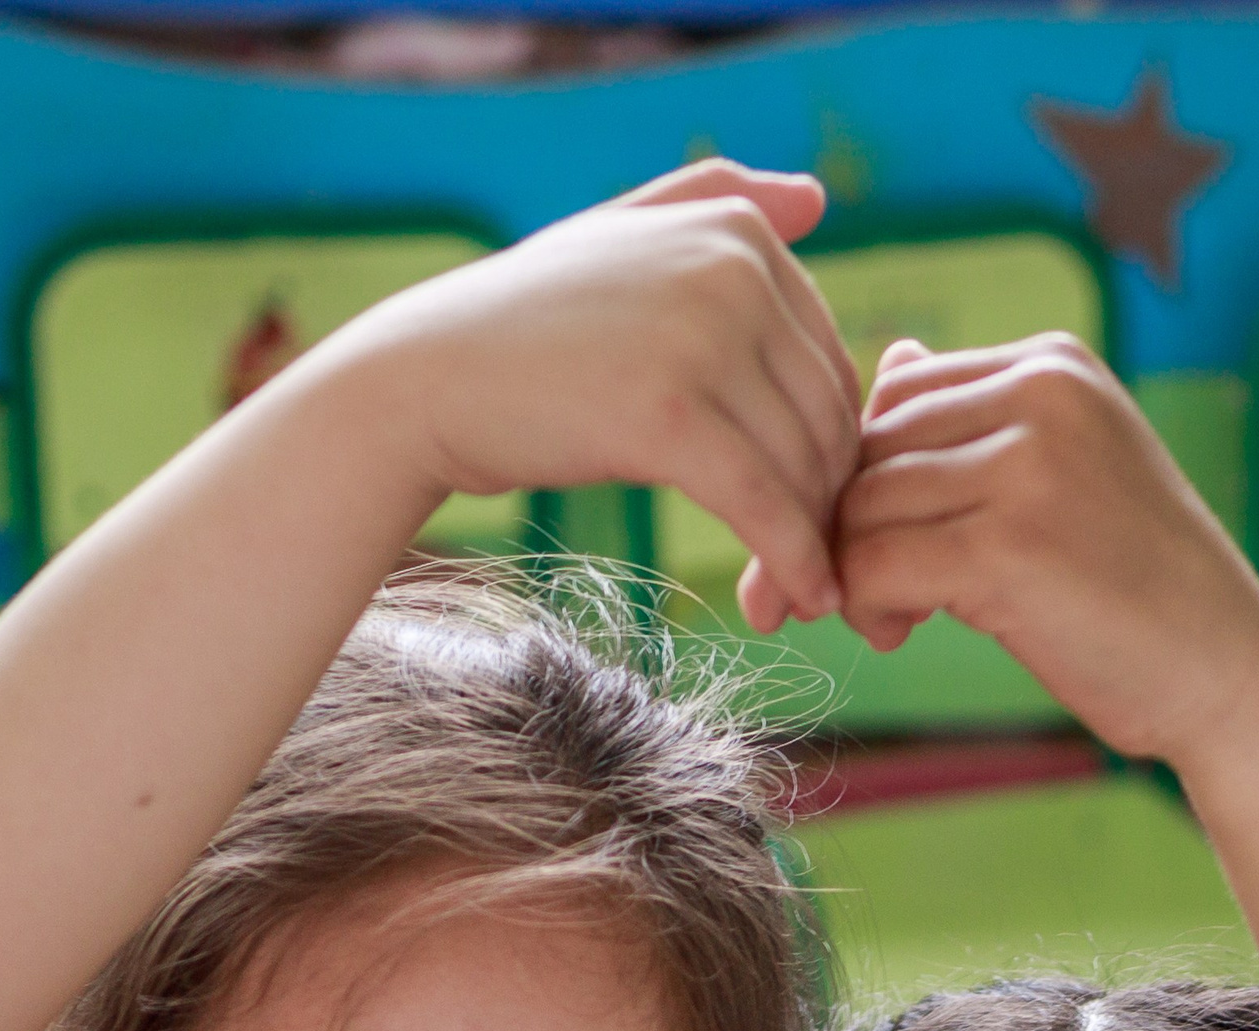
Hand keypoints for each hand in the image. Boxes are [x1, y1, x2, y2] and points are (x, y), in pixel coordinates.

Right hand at [352, 164, 861, 629]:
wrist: (426, 380)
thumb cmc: (523, 325)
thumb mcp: (620, 237)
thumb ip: (715, 206)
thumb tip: (817, 198)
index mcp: (738, 232)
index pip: (832, 365)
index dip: (829, 453)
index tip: (806, 515)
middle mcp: (732, 268)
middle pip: (827, 420)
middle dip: (823, 509)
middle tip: (803, 577)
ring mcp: (701, 337)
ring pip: (802, 468)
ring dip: (808, 550)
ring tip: (789, 601)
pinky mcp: (668, 416)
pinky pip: (762, 505)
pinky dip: (792, 563)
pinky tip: (801, 604)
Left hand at [828, 334, 1258, 757]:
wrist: (1226, 670)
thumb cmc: (1138, 585)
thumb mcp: (1065, 471)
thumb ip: (978, 419)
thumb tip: (892, 357)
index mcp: (1053, 364)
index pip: (898, 390)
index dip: (870, 472)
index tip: (896, 539)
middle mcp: (1041, 394)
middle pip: (870, 444)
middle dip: (852, 524)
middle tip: (886, 592)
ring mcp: (1026, 466)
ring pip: (862, 505)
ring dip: (857, 572)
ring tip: (898, 618)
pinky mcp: (1005, 549)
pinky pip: (874, 564)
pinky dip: (867, 606)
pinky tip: (900, 633)